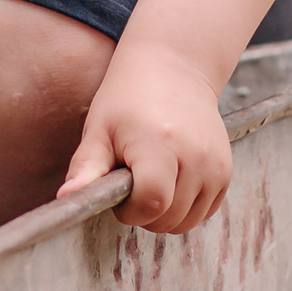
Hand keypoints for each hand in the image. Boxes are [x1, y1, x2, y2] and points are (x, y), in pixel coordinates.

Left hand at [54, 42, 230, 233]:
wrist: (173, 69)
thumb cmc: (128, 98)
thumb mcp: (99, 128)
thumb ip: (86, 168)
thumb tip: (65, 199)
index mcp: (159, 145)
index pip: (151, 204)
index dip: (130, 210)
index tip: (119, 192)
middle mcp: (194, 157)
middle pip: (168, 219)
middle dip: (144, 212)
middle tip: (131, 181)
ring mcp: (215, 165)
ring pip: (187, 221)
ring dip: (165, 213)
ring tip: (150, 178)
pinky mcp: (225, 171)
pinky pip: (205, 211)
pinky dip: (185, 207)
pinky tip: (170, 180)